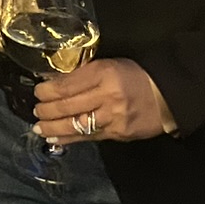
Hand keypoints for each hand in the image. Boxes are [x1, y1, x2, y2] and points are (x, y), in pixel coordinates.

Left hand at [33, 57, 176, 144]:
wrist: (168, 96)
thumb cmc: (135, 75)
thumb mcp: (109, 64)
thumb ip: (84, 74)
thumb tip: (55, 83)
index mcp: (104, 73)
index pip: (67, 84)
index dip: (47, 90)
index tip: (38, 92)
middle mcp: (107, 96)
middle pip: (67, 106)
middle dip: (46, 110)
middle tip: (35, 110)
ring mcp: (113, 118)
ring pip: (75, 125)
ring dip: (52, 127)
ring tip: (39, 128)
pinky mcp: (118, 134)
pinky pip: (88, 138)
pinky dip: (69, 139)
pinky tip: (55, 138)